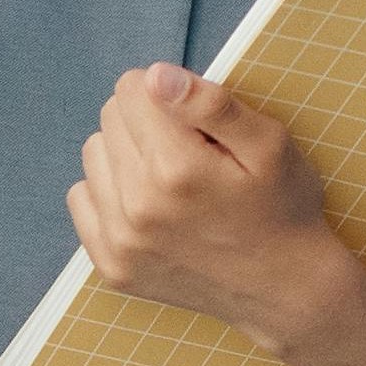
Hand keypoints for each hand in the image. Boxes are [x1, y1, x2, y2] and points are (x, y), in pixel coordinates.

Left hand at [66, 64, 365, 348]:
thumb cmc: (282, 208)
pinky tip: (149, 204)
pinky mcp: (111, 265)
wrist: (284, 289)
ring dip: (126, 153)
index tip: (195, 119)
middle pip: (111, 117)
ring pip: (94, 153)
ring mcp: (120, 241)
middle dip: (147, 120)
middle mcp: (138, 206)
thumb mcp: (269, 144)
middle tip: (190, 151)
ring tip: (170, 177)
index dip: (167, 93)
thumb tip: (156, 76)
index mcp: (176, 168)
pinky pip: (82, 198)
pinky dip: (109, 192)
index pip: (133, 87)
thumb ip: (210, 104)